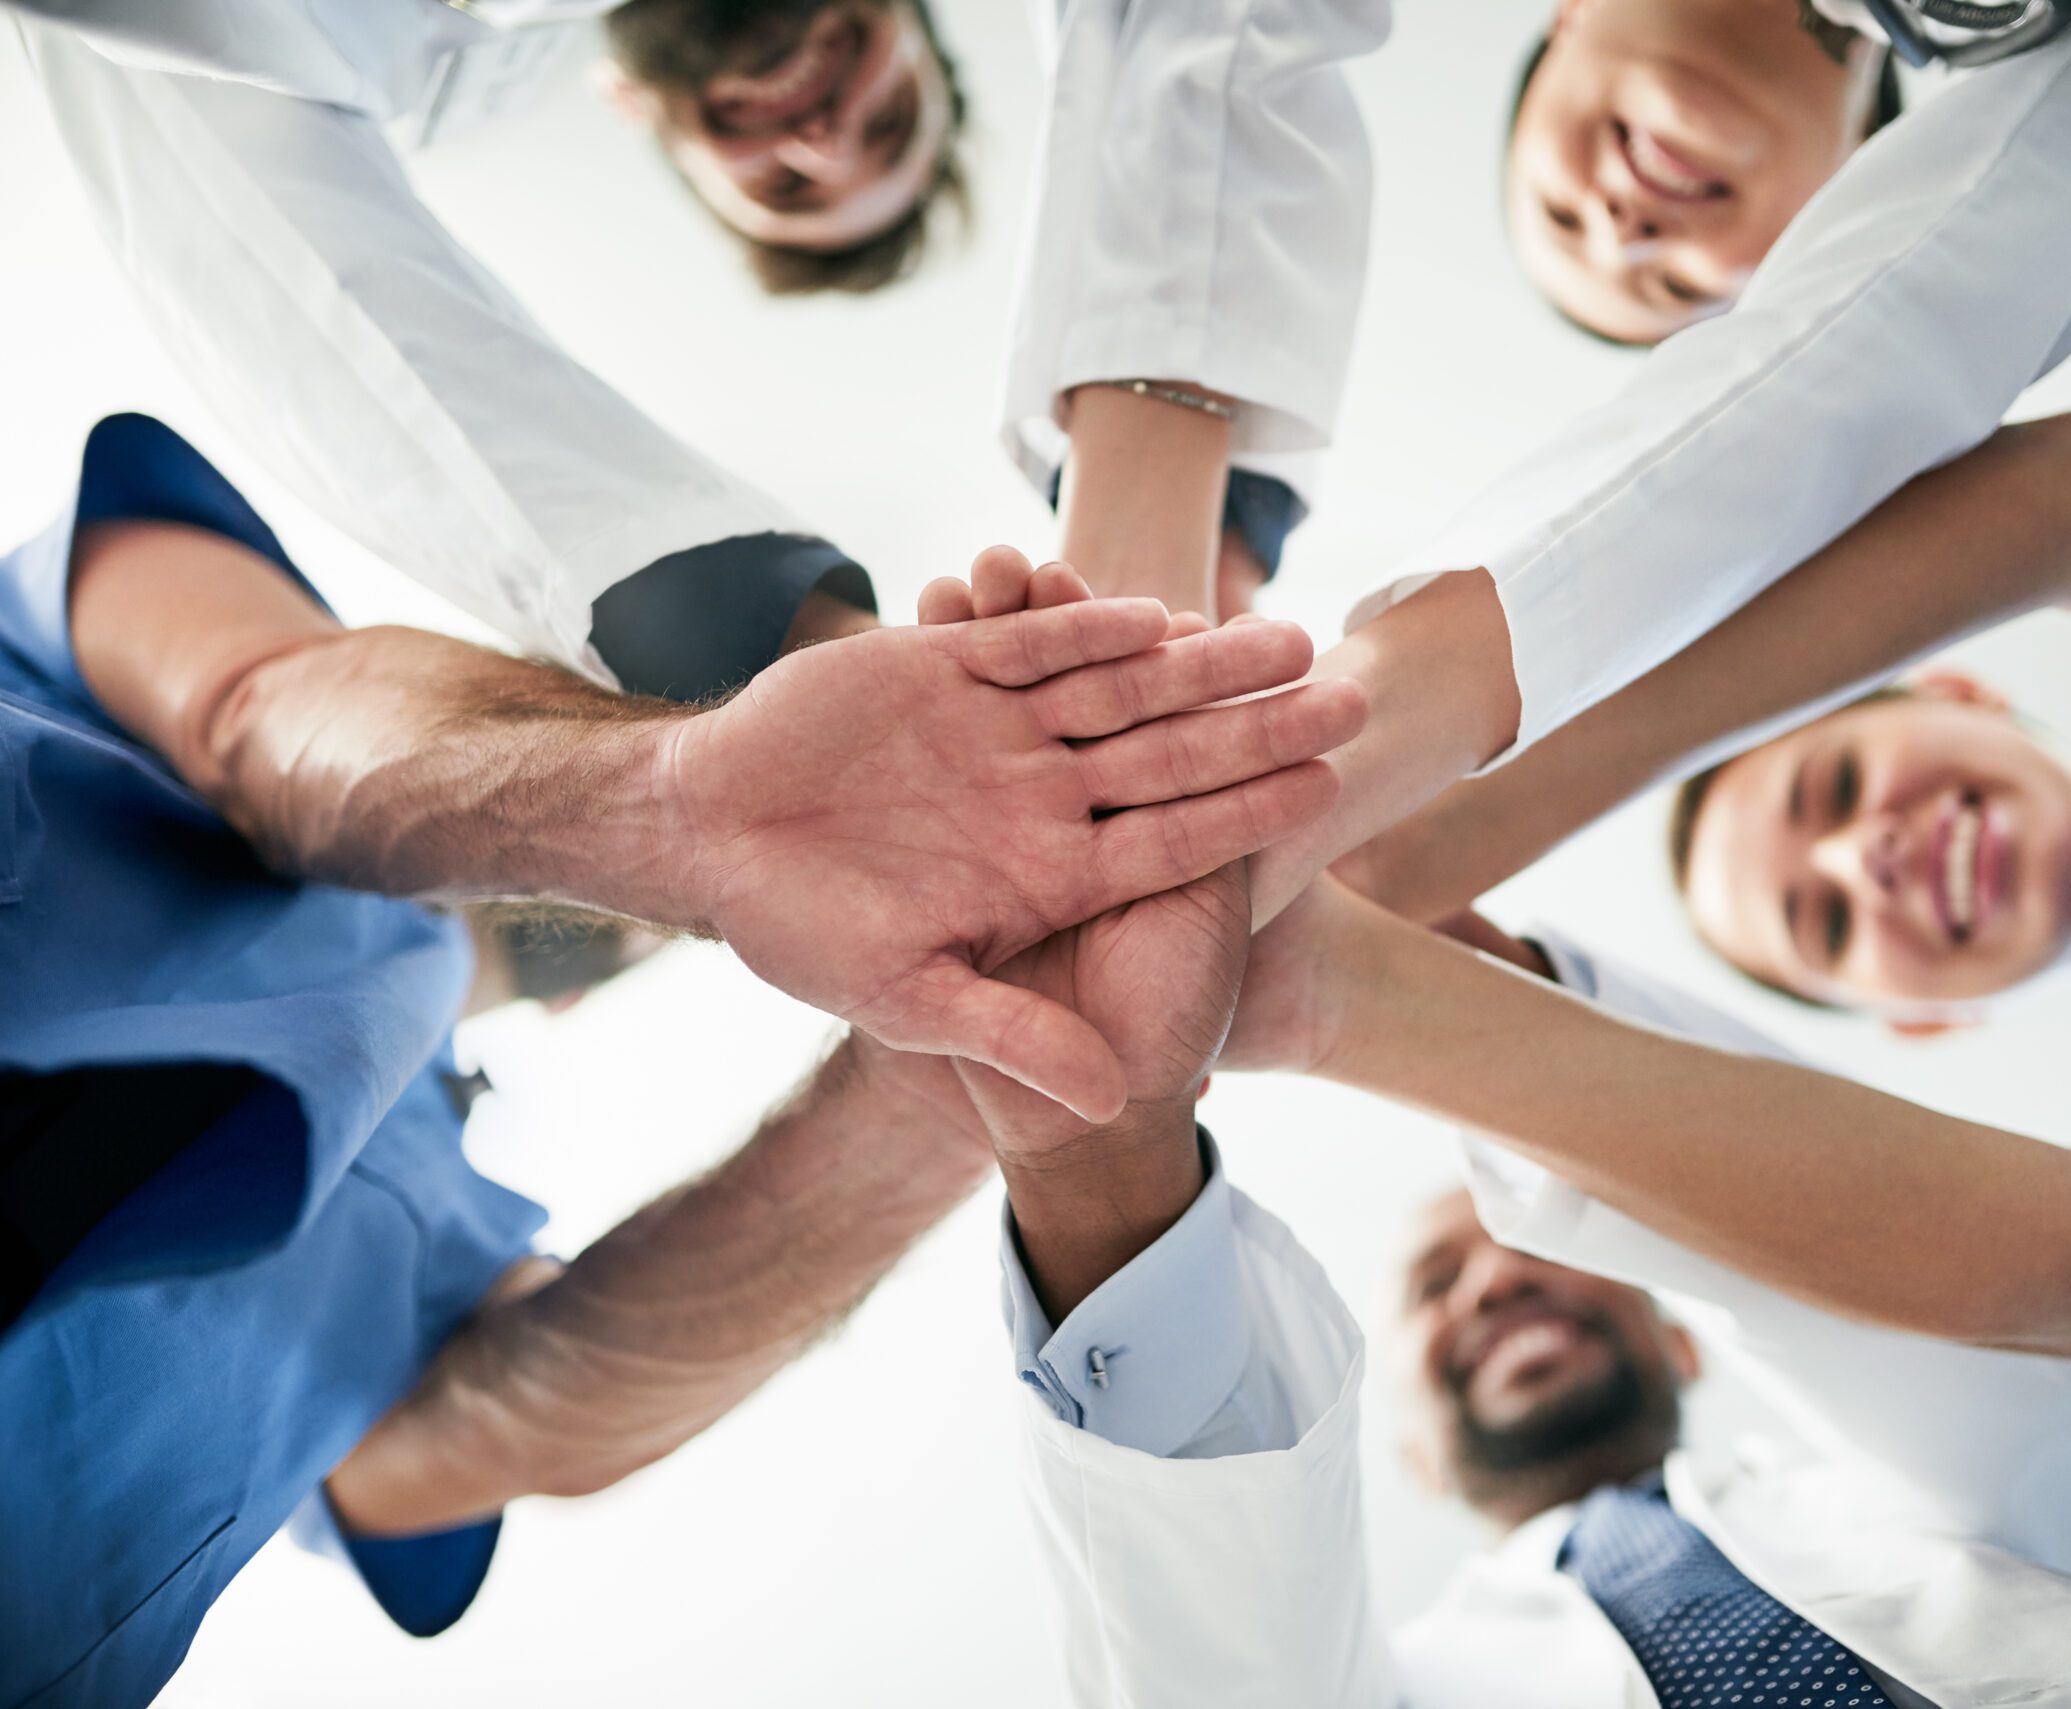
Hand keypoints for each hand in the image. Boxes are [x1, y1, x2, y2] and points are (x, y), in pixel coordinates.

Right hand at [648, 549, 1363, 1120]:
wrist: (711, 843)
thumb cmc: (803, 932)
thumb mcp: (912, 998)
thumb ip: (1011, 1035)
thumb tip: (1108, 1099)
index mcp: (1051, 873)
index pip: (1175, 837)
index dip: (1250, 810)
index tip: (1331, 785)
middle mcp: (1043, 798)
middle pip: (1174, 752)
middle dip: (1253, 720)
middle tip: (1343, 686)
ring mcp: (1001, 730)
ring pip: (1122, 688)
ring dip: (1198, 661)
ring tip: (1281, 635)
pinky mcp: (944, 668)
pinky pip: (1032, 647)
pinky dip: (1085, 628)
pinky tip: (1151, 612)